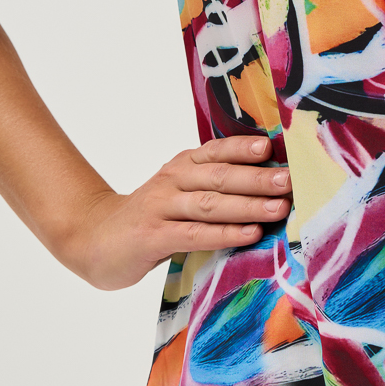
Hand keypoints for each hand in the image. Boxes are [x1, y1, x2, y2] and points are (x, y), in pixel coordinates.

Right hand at [63, 136, 291, 289]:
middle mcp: (172, 180)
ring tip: (280, 207)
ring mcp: (160, 208)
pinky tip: (250, 234)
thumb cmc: (153, 218)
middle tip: (291, 180)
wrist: (93, 238)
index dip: (245, 148)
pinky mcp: (152, 237)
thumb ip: (216, 188)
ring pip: (209, 204)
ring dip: (248, 205)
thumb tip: (273, 187)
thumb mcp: (181, 193)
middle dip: (258, 178)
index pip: (217, 151)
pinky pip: (194, 234)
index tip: (276, 146)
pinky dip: (224, 234)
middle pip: (220, 176)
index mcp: (183, 166)